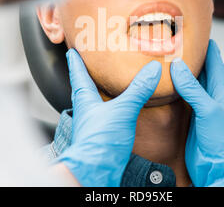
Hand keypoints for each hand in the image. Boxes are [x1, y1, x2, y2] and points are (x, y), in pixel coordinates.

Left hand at [57, 49, 161, 186]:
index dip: (76, 62)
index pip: (78, 75)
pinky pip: (105, 119)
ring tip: (106, 87)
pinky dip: (111, 111)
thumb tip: (152, 69)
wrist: (95, 172)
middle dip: (86, 77)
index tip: (72, 51)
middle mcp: (87, 112)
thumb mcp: (122, 110)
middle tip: (88, 65)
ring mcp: (93, 126)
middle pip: (83, 89)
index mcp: (85, 100)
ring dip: (98, 94)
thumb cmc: (100, 142)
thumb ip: (138, 89)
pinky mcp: (102, 138)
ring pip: (94, 105)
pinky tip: (120, 113)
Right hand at [170, 40, 223, 186]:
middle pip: (201, 73)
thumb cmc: (223, 141)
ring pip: (190, 86)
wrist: (219, 169)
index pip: (215, 64)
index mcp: (221, 93)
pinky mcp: (190, 120)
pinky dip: (174, 91)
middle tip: (178, 43)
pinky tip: (166, 86)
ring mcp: (200, 109)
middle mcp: (211, 99)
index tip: (200, 33)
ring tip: (169, 59)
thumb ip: (194, 89)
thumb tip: (178, 66)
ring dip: (181, 74)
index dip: (208, 48)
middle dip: (192, 58)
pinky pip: (181, 100)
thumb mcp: (209, 110)